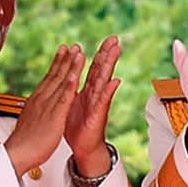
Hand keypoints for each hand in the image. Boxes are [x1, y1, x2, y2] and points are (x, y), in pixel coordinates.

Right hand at [6, 44, 84, 174]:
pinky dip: (69, 86)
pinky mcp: (53, 116)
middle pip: (55, 75)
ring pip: (60, 82)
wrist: (17, 154)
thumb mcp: (33, 121)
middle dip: (65, 59)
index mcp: (38, 101)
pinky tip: (75, 75)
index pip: (49, 78)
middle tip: (73, 45)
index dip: (58, 64)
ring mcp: (47, 106)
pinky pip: (63, 99)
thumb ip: (37, 111)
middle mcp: (42, 100)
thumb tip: (36, 107)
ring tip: (78, 52)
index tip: (64, 52)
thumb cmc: (25, 142)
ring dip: (70, 66)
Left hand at [64, 35, 121, 178]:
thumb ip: (75, 90)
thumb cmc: (77, 128)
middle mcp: (94, 95)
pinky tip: (114, 81)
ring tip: (116, 51)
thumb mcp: (71, 104)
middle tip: (114, 38)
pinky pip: (103, 101)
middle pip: (101, 70)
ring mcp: (97, 104)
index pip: (93, 68)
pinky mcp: (97, 115)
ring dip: (109, 65)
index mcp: (87, 91)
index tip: (104, 40)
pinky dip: (108, 90)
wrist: (83, 148)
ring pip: (103, 80)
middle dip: (107, 53)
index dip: (98, 53)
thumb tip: (73, 77)